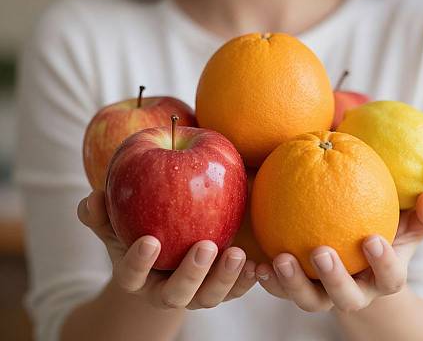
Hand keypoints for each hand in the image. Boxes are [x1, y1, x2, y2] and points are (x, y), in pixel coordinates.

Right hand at [78, 190, 256, 309]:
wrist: (162, 256)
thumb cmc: (136, 232)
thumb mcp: (116, 223)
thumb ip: (102, 214)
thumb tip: (91, 199)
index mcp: (136, 277)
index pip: (131, 276)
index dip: (138, 262)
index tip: (150, 240)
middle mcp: (165, 291)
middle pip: (176, 294)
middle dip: (191, 273)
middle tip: (205, 246)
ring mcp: (194, 293)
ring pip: (209, 296)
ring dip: (224, 278)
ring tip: (238, 254)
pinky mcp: (218, 287)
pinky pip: (234, 290)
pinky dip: (247, 280)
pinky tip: (259, 264)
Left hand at [254, 192, 422, 312]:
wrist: (357, 254)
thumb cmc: (385, 230)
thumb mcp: (408, 223)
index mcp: (383, 278)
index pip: (390, 278)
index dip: (383, 264)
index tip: (372, 239)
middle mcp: (354, 291)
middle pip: (347, 298)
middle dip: (335, 279)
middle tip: (321, 252)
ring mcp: (324, 293)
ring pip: (309, 300)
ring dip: (294, 283)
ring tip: (281, 258)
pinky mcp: (297, 287)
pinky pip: (281, 289)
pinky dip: (268, 279)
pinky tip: (255, 261)